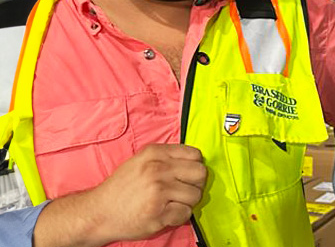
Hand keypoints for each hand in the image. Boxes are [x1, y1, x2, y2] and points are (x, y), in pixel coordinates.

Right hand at [87, 143, 207, 241]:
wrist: (97, 213)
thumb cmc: (122, 188)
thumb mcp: (141, 161)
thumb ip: (166, 158)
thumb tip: (197, 161)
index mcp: (155, 153)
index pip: (196, 155)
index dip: (194, 167)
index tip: (186, 176)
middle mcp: (157, 169)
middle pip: (201, 174)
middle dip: (195, 184)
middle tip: (182, 192)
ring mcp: (158, 191)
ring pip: (196, 195)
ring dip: (187, 202)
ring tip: (170, 204)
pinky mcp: (158, 213)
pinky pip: (186, 213)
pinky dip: (179, 217)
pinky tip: (165, 214)